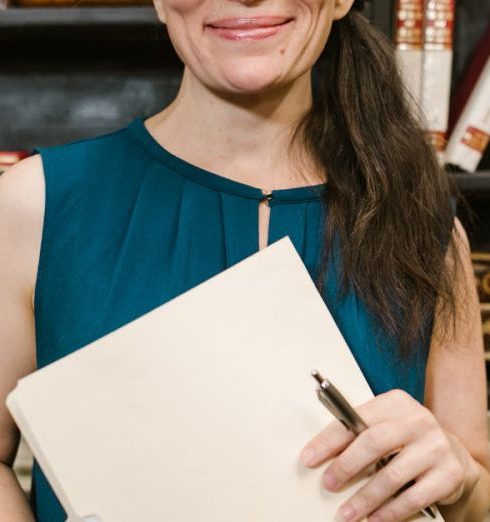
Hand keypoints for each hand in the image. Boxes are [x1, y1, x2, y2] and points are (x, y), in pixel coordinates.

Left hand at [299, 389, 479, 520]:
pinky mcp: (449, 473)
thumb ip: (359, 432)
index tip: (308, 458)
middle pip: (373, 443)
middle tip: (328, 484)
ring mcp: (436, 446)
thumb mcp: (385, 425)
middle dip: (346, 466)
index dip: (328, 441)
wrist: (453, 454)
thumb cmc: (407, 439)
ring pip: (391, 475)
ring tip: (347, 512)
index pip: (355, 420)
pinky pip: (413, 497)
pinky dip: (390, 511)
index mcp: (395, 402)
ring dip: (365, 498)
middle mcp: (417, 420)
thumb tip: (320, 452)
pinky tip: (375, 518)